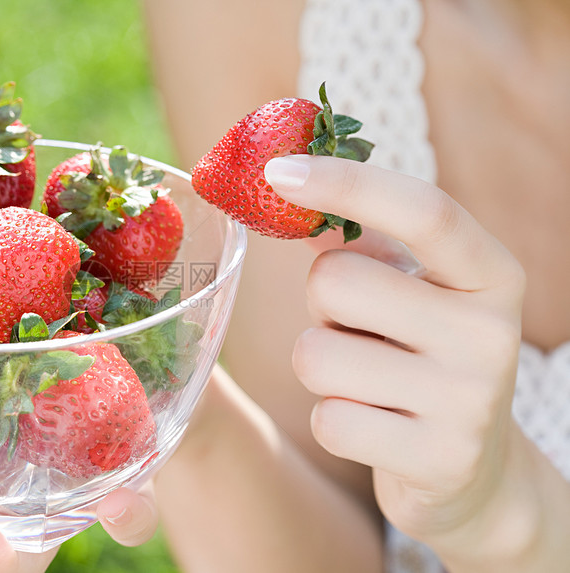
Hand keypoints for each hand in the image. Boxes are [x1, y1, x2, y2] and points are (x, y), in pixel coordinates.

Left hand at [264, 156, 532, 566]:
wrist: (472, 470)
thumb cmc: (422, 358)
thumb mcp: (411, 292)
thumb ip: (360, 242)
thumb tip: (283, 183)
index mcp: (492, 275)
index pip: (424, 211)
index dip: (346, 184)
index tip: (276, 169)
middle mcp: (492, 333)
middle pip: (337, 282)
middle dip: (320, 303)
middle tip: (354, 325)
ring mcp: (470, 401)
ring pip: (316, 356)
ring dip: (321, 367)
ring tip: (368, 379)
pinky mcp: (439, 460)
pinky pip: (328, 422)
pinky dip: (333, 421)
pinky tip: (374, 425)